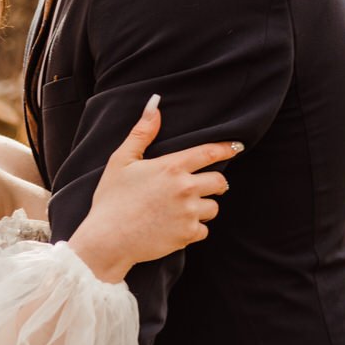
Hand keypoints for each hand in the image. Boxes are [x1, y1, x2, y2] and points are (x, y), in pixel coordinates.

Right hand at [69, 96, 241, 282]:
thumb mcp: (121, 160)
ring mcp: (188, 213)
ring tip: (183, 209)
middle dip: (217, 183)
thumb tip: (154, 104)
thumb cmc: (111, 199)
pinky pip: (204, 230)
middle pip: (220, 182)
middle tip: (205, 186)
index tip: (237, 147)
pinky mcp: (188, 234)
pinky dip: (194, 229)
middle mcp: (185, 188)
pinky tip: (176, 227)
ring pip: (213, 207)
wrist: (108, 239)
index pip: (210, 153)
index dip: (227, 148)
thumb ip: (142, 132)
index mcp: (171, 167)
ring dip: (203, 207)